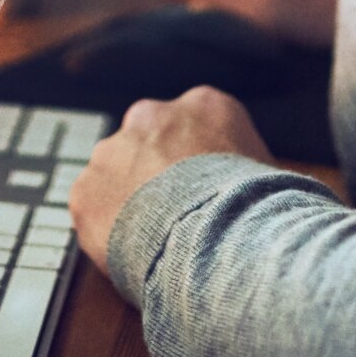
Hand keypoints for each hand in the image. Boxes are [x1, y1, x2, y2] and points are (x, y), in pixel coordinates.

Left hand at [69, 86, 271, 268]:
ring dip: (127, 200)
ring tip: (151, 240)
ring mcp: (113, 150)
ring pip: (114, 174)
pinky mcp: (86, 188)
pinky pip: (92, 209)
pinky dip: (105, 230)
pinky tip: (130, 251)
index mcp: (205, 105)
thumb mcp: (269, 173)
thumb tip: (259, 190)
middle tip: (171, 215)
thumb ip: (249, 167)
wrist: (215, 236)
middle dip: (154, 174)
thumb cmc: (253, 209)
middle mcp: (153, 116)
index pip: (193, 126)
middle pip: (147, 142)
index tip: (200, 189)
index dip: (195, 162)